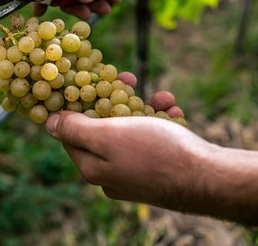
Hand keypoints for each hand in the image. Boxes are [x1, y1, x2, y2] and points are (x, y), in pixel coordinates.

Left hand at [44, 89, 211, 209]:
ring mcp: (136, 172)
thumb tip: (48, 124)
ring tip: (161, 98)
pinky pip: (153, 138)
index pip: (70, 132)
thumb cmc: (156, 152)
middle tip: (127, 79)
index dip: (76, 103)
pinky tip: (173, 110)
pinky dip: (161, 120)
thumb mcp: (108, 136)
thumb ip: (76, 129)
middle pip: (103, 127)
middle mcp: (111, 173)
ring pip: (131, 129)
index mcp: (92, 167)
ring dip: (144, 107)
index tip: (85, 79)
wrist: (208, 177)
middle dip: (115, 99)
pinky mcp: (159, 168)